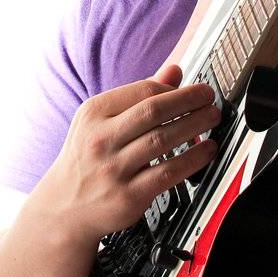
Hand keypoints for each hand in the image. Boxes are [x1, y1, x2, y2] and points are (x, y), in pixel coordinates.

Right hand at [33, 64, 219, 246]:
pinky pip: (168, 173)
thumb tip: (174, 71)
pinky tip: (207, 150)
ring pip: (163, 140)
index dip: (174, 89)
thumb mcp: (101, 120)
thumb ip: (137, 96)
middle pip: (154, 112)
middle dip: (189, 101)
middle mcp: (101, 139)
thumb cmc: (88, 157)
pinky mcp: (128, 196)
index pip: (142, 91)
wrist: (65, 205)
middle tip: (210, 97)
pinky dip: (193, 159)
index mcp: (94, 113)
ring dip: (195, 126)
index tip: (194, 90)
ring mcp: (113, 169)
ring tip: (212, 118)